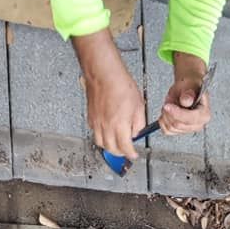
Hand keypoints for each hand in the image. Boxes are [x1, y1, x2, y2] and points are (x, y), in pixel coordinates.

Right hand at [73, 29, 145, 158]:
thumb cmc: (121, 84)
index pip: (125, 148)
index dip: (131, 154)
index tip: (134, 155)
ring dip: (109, 147)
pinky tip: (106, 132)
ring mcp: (96, 123)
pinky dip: (101, 136)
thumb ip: (138, 123)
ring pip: (101, 143)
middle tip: (126, 150)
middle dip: (120, 153)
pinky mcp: (90, 117)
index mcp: (119, 125)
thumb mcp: (139, 105)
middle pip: (112, 149)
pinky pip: (95, 133)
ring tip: (116, 144)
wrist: (104, 73)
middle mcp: (106, 127)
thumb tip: (136, 132)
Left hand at [160, 52, 210, 135]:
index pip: (190, 118)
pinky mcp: (180, 131)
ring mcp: (189, 129)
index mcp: (205, 114)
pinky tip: (167, 112)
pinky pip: (167, 131)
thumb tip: (186, 101)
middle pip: (178, 124)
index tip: (166, 105)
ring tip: (170, 104)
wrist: (187, 88)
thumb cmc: (190, 86)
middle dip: (169, 112)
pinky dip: (163, 121)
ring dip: (165, 115)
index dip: (176, 113)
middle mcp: (199, 124)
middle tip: (168, 101)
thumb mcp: (189, 86)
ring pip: (171, 128)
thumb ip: (188, 94)